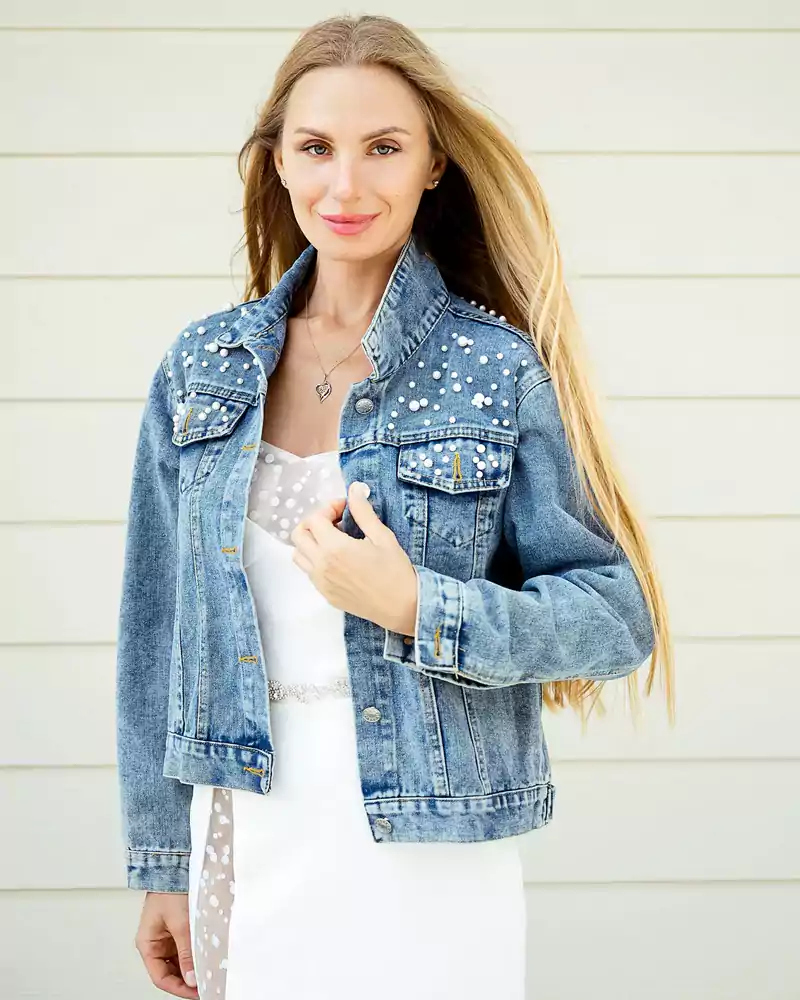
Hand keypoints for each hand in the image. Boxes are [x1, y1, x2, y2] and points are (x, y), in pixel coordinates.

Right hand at [135, 891, 198, 997]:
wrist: (174, 866)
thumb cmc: (170, 890)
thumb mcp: (180, 924)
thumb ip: (186, 953)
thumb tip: (192, 978)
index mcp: (147, 944)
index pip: (161, 977)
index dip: (178, 988)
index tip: (196, 992)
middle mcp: (156, 943)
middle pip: (170, 971)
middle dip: (186, 980)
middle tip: (205, 985)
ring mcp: (167, 936)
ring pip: (179, 961)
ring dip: (191, 967)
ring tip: (208, 972)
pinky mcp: (178, 928)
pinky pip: (185, 948)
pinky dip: (194, 954)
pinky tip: (206, 957)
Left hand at [290, 480, 417, 635]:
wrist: (402, 607)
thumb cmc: (395, 571)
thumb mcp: (381, 536)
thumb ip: (362, 511)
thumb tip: (355, 489)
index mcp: (335, 549)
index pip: (315, 519)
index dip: (328, 508)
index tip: (345, 508)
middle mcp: (322, 566)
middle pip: (299, 534)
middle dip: (314, 522)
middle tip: (336, 521)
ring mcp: (321, 582)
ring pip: (298, 554)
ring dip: (311, 542)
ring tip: (333, 539)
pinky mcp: (326, 594)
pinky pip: (309, 572)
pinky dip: (315, 559)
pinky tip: (337, 558)